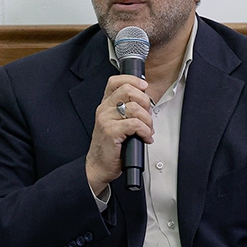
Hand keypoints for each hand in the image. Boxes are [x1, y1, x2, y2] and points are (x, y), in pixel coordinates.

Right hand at [86, 75, 152, 195]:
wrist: (99, 166)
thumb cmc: (111, 147)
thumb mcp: (118, 123)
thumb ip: (128, 110)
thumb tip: (147, 104)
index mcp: (106, 104)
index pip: (116, 81)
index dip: (133, 80)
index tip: (144, 86)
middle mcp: (104, 109)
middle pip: (129, 91)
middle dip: (146, 102)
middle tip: (148, 116)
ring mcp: (106, 120)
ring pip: (134, 108)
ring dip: (147, 120)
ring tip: (147, 130)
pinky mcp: (111, 132)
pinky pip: (135, 124)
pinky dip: (145, 131)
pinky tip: (145, 137)